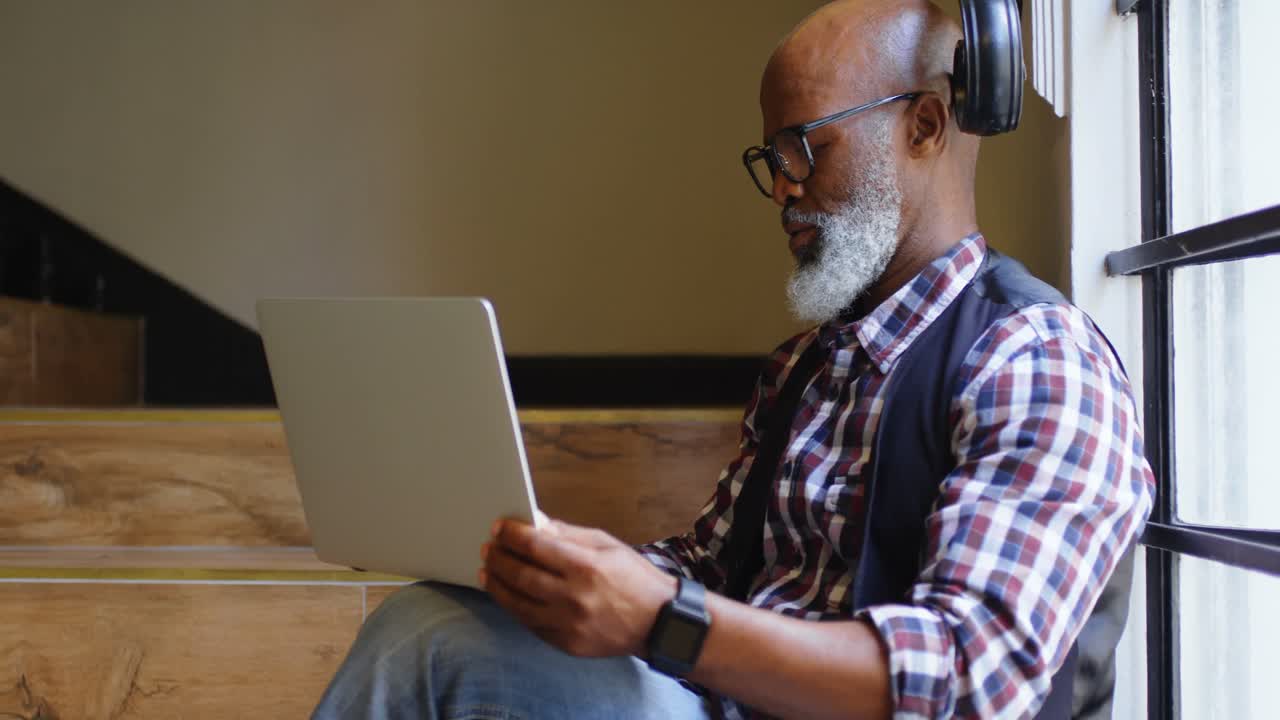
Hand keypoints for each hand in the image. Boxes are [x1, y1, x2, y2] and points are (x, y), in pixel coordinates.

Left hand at [479, 514, 677, 657]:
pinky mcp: (567, 644)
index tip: (499, 528)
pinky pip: (531, 624)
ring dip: (497, 586)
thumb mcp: (607, 545)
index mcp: (586, 566)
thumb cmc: (635, 578)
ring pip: (518, 604)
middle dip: (499, 558)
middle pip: (521, 575)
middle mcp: (574, 597)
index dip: (512, 535)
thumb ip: (569, 535)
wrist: (660, 622)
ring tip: (488, 572)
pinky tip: (509, 595)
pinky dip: (516, 608)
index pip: (535, 546)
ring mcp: (569, 624)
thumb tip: (536, 523)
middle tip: (488, 549)